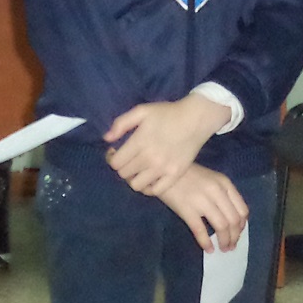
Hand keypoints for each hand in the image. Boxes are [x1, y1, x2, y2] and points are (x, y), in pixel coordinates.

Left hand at [105, 96, 227, 196]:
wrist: (195, 119)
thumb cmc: (167, 113)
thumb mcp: (141, 111)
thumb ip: (121, 123)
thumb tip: (106, 139)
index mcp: (139, 142)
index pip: (116, 163)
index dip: (112, 158)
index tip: (117, 153)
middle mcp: (149, 158)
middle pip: (124, 174)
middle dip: (122, 167)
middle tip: (128, 159)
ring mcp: (163, 169)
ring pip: (137, 185)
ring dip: (134, 178)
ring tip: (138, 169)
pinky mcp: (174, 175)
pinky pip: (155, 191)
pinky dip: (149, 187)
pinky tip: (150, 177)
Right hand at [158, 165, 248, 251]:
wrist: (164, 170)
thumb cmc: (189, 175)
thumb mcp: (212, 179)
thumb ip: (224, 194)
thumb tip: (233, 220)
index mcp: (225, 183)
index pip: (242, 209)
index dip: (242, 226)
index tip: (238, 233)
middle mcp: (217, 192)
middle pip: (233, 220)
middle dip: (235, 237)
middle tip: (231, 246)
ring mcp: (202, 201)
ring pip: (221, 226)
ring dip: (224, 241)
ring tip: (223, 249)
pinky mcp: (187, 210)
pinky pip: (201, 231)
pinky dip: (207, 243)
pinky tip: (209, 249)